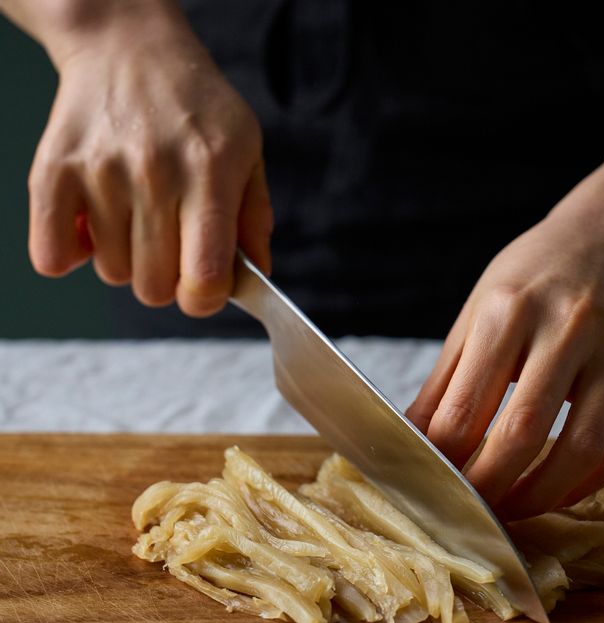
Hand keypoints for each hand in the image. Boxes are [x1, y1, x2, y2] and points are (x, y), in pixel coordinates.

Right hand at [26, 5, 271, 315]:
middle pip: (155, 288)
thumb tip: (255, 277)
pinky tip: (93, 227)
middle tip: (171, 244)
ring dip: (127, 260)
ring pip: (113, 273)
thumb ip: (253, 221)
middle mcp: (155, 171)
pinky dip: (71, 254)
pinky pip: (52, 255)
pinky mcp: (54, 170)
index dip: (207, 299)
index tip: (204, 289)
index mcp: (211, 171)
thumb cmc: (197, 108)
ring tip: (136, 218)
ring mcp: (101, 171)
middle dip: (168, 280)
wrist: (128, 47)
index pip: (205, 275)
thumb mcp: (247, 153)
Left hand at [406, 214, 603, 520]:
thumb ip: (444, 383)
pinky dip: (586, 485)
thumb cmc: (532, 281)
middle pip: (524, 431)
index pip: (467, 406)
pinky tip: (557, 493)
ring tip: (511, 511)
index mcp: (508, 310)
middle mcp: (568, 326)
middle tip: (470, 512)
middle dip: (489, 487)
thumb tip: (410, 444)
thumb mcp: (476, 316)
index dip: (447, 460)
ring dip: (541, 496)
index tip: (433, 487)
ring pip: (582, 448)